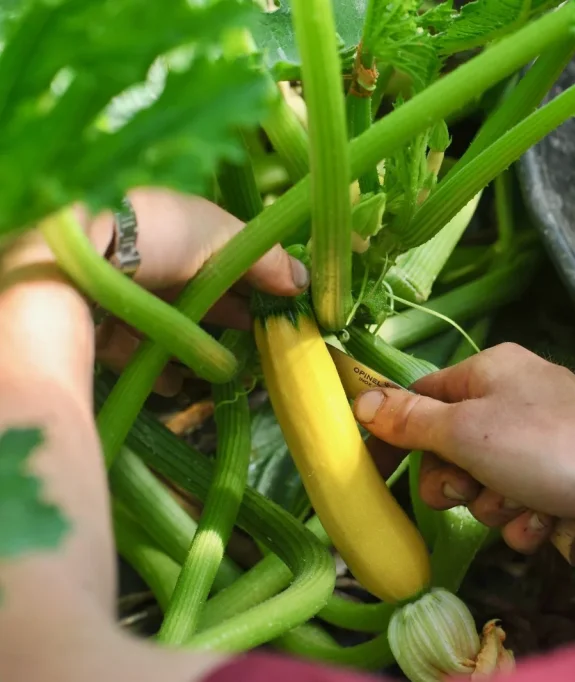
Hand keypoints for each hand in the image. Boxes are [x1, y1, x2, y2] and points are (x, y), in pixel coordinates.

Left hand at [1, 188, 308, 394]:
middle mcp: (153, 257)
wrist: (74, 254)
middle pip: (204, 293)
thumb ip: (265, 260)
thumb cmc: (156, 230)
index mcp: (183, 228)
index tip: (285, 310)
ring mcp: (126, 292)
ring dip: (199, 349)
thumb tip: (304, 282)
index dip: (259, 282)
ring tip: (226, 372)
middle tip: (264, 346)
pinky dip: (159, 370)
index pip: (231, 257)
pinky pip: (137, 353)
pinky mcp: (102, 327)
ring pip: (172, 325)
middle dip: (233, 318)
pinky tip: (177, 383)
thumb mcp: (222, 236)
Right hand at [354, 343, 574, 553]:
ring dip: (501, 508)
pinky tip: (554, 518)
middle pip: (452, 455)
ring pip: (487, 491)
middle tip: (475, 487)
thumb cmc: (545, 444)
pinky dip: (533, 521)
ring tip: (529, 502)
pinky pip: (523, 510)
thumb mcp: (467, 430)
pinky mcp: (562, 482)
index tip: (379, 473)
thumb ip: (411, 420)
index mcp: (488, 374)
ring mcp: (540, 445)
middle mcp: (513, 403)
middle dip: (462, 485)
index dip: (398, 438)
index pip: (421, 400)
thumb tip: (360, 401)